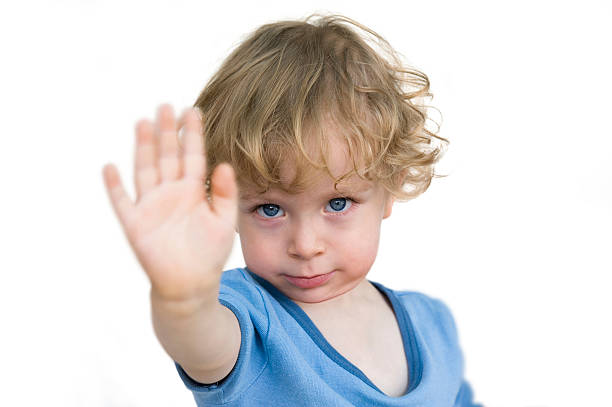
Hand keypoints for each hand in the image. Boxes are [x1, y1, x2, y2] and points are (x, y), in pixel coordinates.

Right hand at [102, 104, 236, 301]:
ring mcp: (151, 206)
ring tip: (143, 123)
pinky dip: (115, 186)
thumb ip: (225, 194)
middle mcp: (171, 193)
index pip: (192, 156)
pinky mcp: (136, 224)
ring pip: (146, 170)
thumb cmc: (209, 253)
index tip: (192, 111)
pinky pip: (122, 202)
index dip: (192, 135)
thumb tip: (225, 164)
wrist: (191, 284)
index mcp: (193, 191)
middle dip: (166, 132)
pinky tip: (110, 167)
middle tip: (165, 106)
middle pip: (167, 156)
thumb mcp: (225, 222)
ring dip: (143, 148)